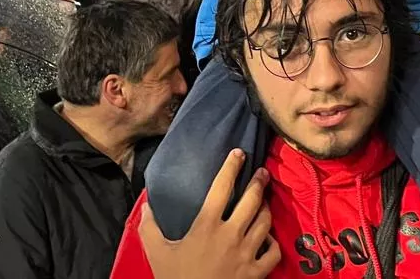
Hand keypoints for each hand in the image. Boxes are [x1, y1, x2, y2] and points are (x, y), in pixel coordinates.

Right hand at [138, 149, 278, 278]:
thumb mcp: (157, 253)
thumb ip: (150, 228)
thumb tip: (146, 205)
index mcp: (207, 226)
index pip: (222, 188)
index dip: (231, 167)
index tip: (238, 153)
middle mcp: (231, 235)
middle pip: (252, 200)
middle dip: (259, 182)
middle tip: (262, 172)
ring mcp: (247, 254)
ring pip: (265, 222)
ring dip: (266, 208)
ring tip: (264, 200)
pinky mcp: (257, 273)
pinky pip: (273, 252)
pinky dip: (273, 242)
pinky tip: (268, 238)